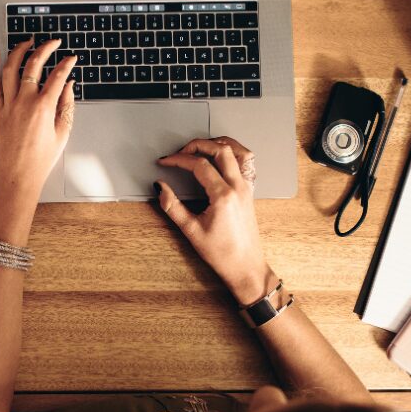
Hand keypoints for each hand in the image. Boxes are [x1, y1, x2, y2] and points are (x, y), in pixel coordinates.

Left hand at [0, 39, 77, 242]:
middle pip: (33, 65)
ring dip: (18, 51)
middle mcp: (24, 102)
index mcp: (43, 108)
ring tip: (27, 42)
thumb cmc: (39, 161)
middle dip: (45, 48)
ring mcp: (8, 105)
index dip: (67, 63)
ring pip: (10, 69)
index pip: (58, 76)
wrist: (16, 178)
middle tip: (53, 42)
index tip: (72, 57)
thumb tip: (69, 86)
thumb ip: (67, 106)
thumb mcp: (62, 134)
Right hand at [154, 137, 271, 303]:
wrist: (246, 267)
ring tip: (199, 147)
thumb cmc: (223, 254)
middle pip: (219, 150)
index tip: (165, 161)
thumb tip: (160, 188)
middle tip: (180, 152)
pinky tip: (221, 155)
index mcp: (223, 196)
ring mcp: (247, 188)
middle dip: (197, 145)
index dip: (178, 159)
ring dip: (217, 144)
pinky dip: (233, 152)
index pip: (198, 165)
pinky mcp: (249, 191)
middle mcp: (238, 187)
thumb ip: (173, 207)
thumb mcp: (191, 231)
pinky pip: (246, 162)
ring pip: (237, 151)